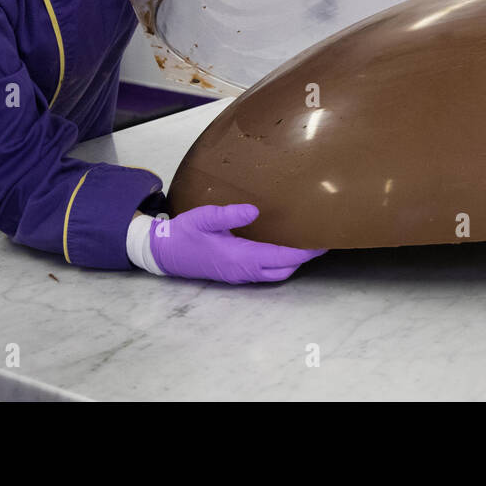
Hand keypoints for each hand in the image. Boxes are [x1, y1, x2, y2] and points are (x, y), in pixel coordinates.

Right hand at [150, 204, 325, 283]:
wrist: (163, 253)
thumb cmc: (184, 233)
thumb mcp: (204, 218)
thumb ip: (229, 215)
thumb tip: (254, 211)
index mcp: (240, 257)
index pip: (281, 256)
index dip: (304, 251)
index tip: (322, 243)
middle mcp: (243, 270)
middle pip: (284, 269)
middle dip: (304, 258)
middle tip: (321, 241)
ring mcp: (239, 274)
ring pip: (275, 273)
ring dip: (292, 262)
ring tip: (306, 244)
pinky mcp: (234, 273)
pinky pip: (264, 272)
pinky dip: (279, 263)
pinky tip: (282, 249)